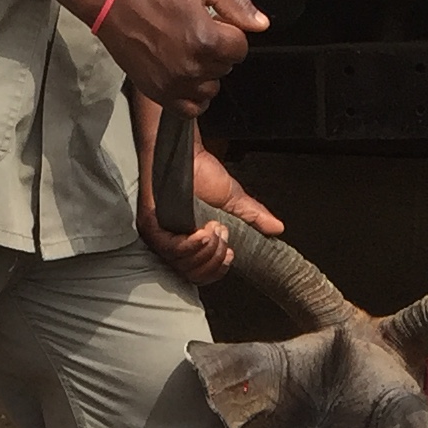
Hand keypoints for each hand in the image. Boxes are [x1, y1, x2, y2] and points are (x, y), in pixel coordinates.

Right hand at [97, 0, 265, 108]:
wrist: (116, 2)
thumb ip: (237, 3)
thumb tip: (262, 25)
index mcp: (207, 38)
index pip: (241, 48)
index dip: (230, 32)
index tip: (214, 22)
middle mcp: (194, 66)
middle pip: (226, 68)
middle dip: (218, 51)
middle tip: (195, 33)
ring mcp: (176, 84)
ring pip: (211, 89)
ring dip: (206, 73)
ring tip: (187, 52)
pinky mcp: (161, 94)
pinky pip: (192, 109)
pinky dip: (194, 96)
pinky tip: (186, 77)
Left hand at [137, 141, 282, 285]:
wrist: (186, 152)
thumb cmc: (202, 174)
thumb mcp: (234, 201)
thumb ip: (253, 218)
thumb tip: (277, 228)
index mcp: (190, 244)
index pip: (201, 275)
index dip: (219, 269)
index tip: (231, 253)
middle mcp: (173, 245)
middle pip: (194, 274)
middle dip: (216, 258)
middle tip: (224, 234)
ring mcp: (159, 238)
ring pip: (184, 264)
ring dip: (207, 249)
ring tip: (215, 227)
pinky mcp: (150, 227)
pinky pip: (172, 250)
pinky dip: (192, 244)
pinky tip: (205, 231)